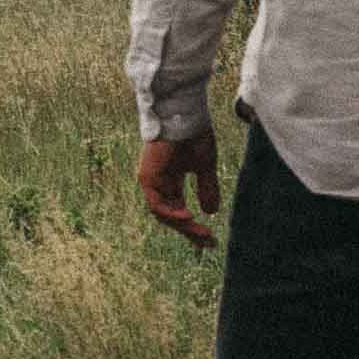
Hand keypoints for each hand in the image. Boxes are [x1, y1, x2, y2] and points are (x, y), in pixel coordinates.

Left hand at [138, 133, 222, 249]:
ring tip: (200, 232)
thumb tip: (211, 212)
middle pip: (171, 215)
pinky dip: (171, 213)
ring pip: (163, 213)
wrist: (185, 116)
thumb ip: (207, 188)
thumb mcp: (205, 167)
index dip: (192, 226)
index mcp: (171, 180)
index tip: (209, 240)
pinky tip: (187, 218)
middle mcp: (159, 182)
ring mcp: (151, 180)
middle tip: (207, 241)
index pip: (178, 209)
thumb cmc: (194, 136)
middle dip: (189, 230)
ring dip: (182, 225)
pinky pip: (157, 204)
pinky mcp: (147, 177)